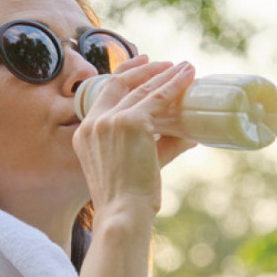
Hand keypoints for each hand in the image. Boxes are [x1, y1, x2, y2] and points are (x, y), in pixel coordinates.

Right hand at [72, 56, 195, 212]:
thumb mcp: (139, 164)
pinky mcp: (131, 123)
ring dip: (164, 74)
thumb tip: (190, 135)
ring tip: (184, 68)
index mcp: (85, 134)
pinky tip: (187, 76)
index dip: (123, 76)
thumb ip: (163, 146)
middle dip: (142, 69)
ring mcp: (110, 121)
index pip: (102, 95)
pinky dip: (174, 85)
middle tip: (162, 63)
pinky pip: (157, 97)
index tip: (140, 65)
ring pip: (141, 88)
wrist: (123, 213)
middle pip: (118, 83)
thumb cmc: (129, 199)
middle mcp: (93, 124)